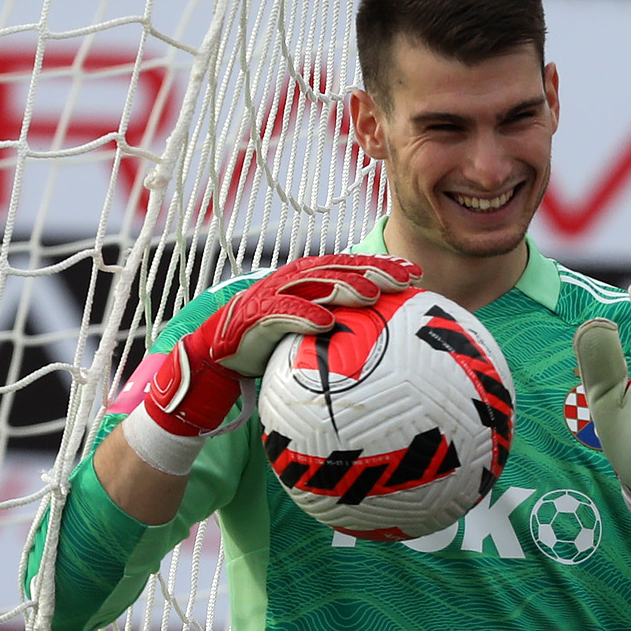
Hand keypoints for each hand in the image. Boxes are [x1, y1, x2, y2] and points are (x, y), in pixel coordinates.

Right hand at [123, 253, 416, 460]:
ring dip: (343, 286)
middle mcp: (292, 283)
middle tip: (404, 279)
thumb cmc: (266, 354)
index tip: (415, 274)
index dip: (381, 266)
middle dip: (372, 270)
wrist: (216, 364)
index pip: (350, 268)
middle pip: (338, 269)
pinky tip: (326, 322)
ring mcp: (272, 296)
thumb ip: (337, 337)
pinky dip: (303, 315)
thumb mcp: (307, 341)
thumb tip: (382, 354)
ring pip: (313, 284)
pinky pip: (282, 313)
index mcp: (307, 283)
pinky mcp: (253, 316)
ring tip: (371, 294)